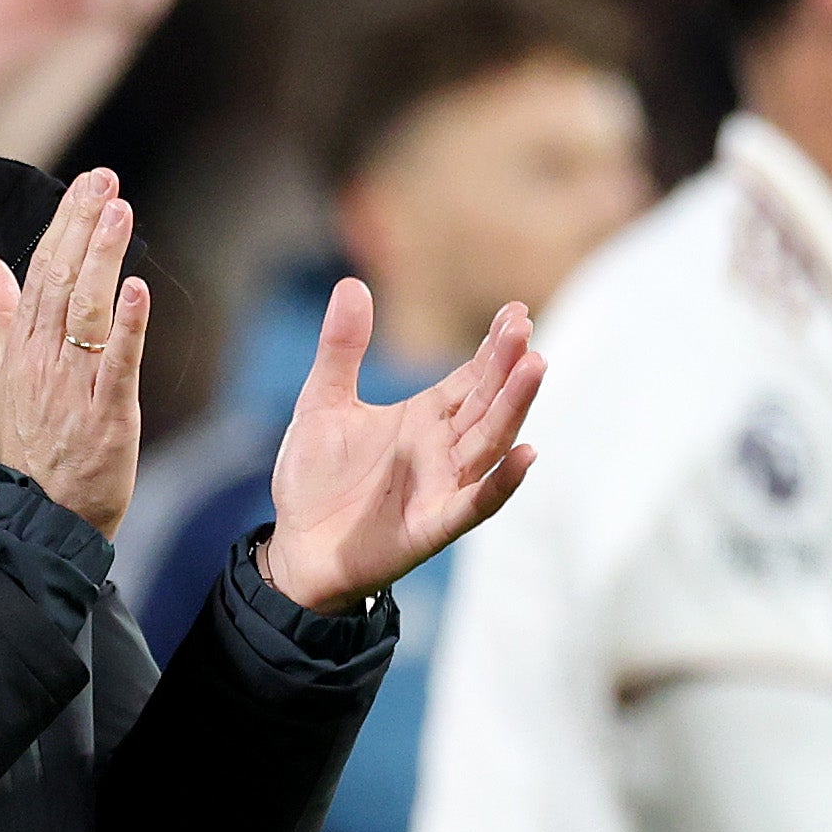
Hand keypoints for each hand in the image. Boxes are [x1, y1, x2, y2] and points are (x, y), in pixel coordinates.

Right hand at [0, 170, 146, 536]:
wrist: (40, 516)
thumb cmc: (29, 448)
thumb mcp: (1, 378)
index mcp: (22, 348)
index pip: (39, 272)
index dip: (63, 225)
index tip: (85, 185)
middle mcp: (44, 360)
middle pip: (59, 280)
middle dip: (82, 226)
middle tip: (104, 181)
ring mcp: (73, 385)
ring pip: (85, 310)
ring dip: (101, 259)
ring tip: (118, 213)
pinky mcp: (107, 413)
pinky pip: (116, 363)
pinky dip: (127, 325)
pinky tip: (137, 288)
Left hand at [261, 282, 544, 613]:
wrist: (296, 547)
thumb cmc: (315, 479)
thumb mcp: (322, 402)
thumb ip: (341, 349)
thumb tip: (352, 284)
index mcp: (425, 417)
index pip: (472, 377)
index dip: (494, 347)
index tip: (515, 312)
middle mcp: (443, 449)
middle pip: (487, 402)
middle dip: (507, 366)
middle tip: (524, 329)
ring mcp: (443, 486)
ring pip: (489, 442)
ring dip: (514, 408)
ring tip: (534, 368)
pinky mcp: (432, 525)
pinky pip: (476, 503)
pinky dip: (501, 481)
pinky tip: (525, 454)